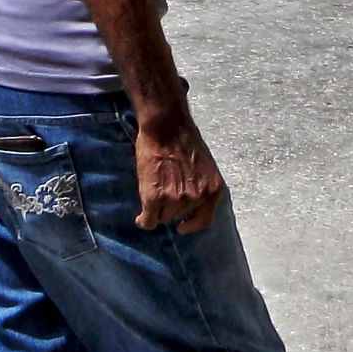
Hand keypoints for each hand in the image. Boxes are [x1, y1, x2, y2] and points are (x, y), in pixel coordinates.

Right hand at [135, 112, 224, 234]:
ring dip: (156, 208)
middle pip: (178, 216)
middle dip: (170, 206)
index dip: (191, 225)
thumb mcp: (204, 165)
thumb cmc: (182, 138)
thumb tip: (190, 201)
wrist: (166, 124)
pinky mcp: (154, 197)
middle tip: (162, 187)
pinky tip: (140, 217)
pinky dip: (144, 220)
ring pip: (162, 217)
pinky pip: (149, 220)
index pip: (204, 220)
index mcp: (212, 189)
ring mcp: (175, 199)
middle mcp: (196, 197)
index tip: (182, 226)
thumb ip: (199, 185)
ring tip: (152, 187)